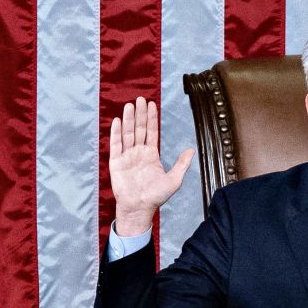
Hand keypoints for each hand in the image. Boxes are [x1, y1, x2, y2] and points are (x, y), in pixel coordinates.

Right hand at [108, 96, 193, 235]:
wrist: (140, 208)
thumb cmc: (156, 196)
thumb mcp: (174, 179)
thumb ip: (181, 163)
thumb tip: (191, 149)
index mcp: (151, 155)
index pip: (151, 132)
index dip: (151, 118)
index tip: (152, 105)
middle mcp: (138, 152)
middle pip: (138, 129)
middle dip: (140, 114)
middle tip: (140, 99)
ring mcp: (126, 156)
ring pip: (127, 134)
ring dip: (128, 119)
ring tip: (129, 105)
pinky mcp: (116, 162)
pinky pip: (116, 145)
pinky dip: (116, 133)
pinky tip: (118, 121)